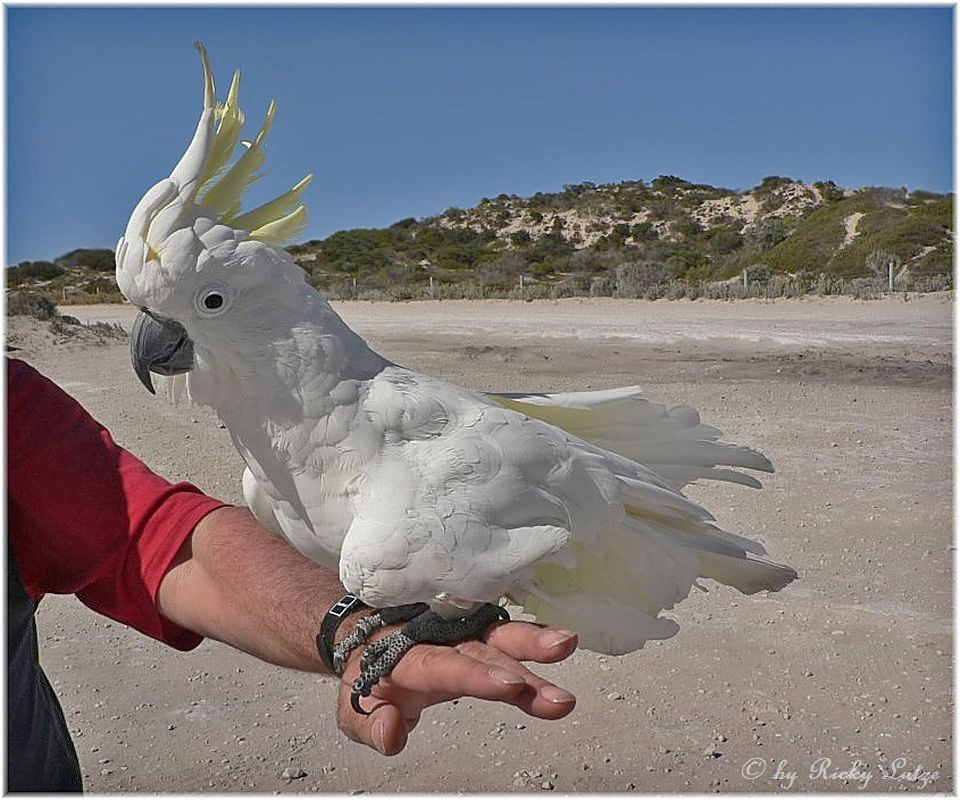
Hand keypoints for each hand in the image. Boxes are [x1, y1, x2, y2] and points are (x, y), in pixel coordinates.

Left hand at [335, 620, 577, 754]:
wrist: (365, 629)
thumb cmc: (368, 672)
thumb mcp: (354, 709)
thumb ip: (371, 724)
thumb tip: (394, 731)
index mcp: (410, 658)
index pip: (445, 666)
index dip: (478, 675)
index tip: (510, 685)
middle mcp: (443, 638)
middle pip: (484, 647)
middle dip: (522, 656)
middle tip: (558, 663)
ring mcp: (464, 631)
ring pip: (501, 634)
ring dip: (534, 641)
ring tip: (567, 643)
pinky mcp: (479, 630)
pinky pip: (506, 630)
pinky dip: (532, 634)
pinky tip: (562, 639)